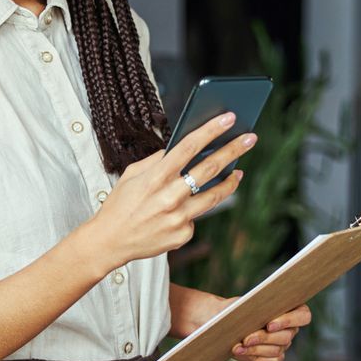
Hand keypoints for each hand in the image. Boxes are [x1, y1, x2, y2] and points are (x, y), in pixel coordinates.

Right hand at [85, 113, 253, 271]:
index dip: (210, 131)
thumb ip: (157, 161)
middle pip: (209, 169)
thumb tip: (180, 149)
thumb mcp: (132, 175)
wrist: (109, 242)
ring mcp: (178, 218)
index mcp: (155, 177)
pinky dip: (192, 210)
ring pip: (213, 197)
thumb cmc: (120, 204)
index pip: (188, 147)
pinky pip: (195, 217)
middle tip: (250, 138)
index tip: (229, 118)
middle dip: (233, 150)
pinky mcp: (182, 235)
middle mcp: (169, 197)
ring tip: (238, 172)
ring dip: (230, 182)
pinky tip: (183, 210)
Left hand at [233, 303, 312, 360]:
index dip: (289, 321)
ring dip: (255, 349)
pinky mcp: (274, 357)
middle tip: (247, 339)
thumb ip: (252, 306)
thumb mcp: (243, 303)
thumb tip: (253, 314)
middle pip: (286, 336)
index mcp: (292, 309)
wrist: (228, 322)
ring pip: (277, 350)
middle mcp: (291, 328)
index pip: (303, 316)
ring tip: (237, 346)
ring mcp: (284, 344)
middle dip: (264, 338)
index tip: (269, 325)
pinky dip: (254, 356)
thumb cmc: (238, 308)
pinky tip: (240, 351)